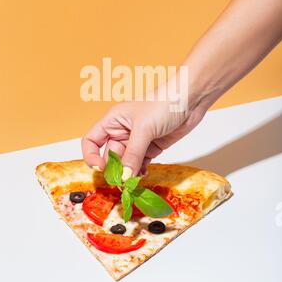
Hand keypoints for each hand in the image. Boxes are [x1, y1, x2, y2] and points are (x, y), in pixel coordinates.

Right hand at [82, 97, 207, 179]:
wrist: (191, 99)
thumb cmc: (163, 103)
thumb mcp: (144, 129)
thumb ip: (133, 154)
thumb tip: (123, 177)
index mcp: (113, 121)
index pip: (91, 140)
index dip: (91, 156)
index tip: (100, 169)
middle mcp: (122, 131)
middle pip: (109, 156)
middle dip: (114, 170)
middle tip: (121, 182)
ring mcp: (137, 141)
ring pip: (126, 162)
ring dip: (128, 173)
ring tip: (134, 181)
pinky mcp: (151, 147)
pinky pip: (140, 164)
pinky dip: (140, 172)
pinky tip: (143, 175)